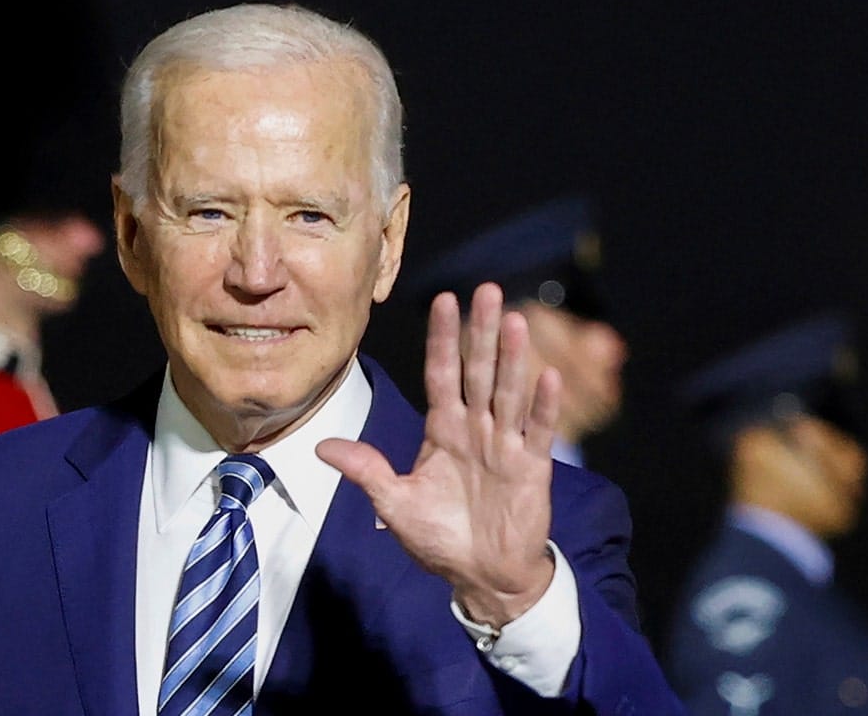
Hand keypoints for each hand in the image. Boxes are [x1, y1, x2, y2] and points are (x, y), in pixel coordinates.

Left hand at [316, 282, 560, 625]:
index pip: (442, 373)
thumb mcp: (394, 504)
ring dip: (513, 358)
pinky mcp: (531, 468)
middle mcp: (476, 429)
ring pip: (508, 392)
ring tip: (516, 320)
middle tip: (488, 290)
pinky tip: (547, 376)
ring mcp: (505, 445)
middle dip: (482, 331)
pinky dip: (542, 405)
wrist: (481, 576)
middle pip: (478, 371)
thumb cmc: (440, 538)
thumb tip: (320, 447)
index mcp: (443, 430)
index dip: (442, 338)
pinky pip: (538, 431)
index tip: (444, 299)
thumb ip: (366, 471)